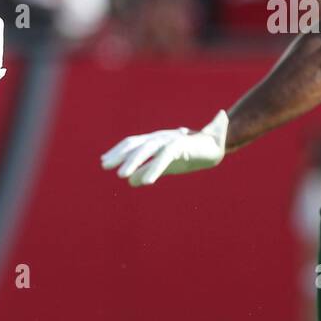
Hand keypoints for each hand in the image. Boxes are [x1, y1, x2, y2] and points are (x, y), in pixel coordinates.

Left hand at [100, 110, 228, 186]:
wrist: (216, 148)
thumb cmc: (189, 155)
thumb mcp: (165, 166)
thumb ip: (148, 171)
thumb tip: (130, 182)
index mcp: (156, 140)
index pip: (133, 143)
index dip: (118, 150)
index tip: (104, 161)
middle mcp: (161, 137)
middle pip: (136, 144)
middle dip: (119, 154)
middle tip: (104, 166)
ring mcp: (171, 139)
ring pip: (148, 148)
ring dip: (133, 161)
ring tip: (121, 176)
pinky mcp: (182, 145)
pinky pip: (165, 156)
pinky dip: (154, 168)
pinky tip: (145, 182)